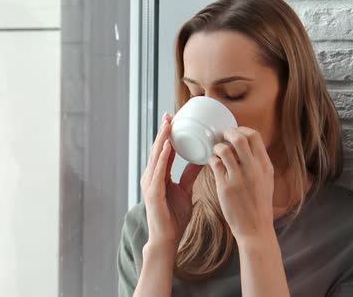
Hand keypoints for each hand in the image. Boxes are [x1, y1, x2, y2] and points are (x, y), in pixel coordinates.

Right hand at [140, 112, 203, 250]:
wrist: (167, 238)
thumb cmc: (174, 217)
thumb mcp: (185, 190)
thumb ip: (190, 174)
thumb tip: (202, 159)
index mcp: (158, 176)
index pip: (162, 150)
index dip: (166, 134)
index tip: (172, 119)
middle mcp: (151, 177)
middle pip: (157, 149)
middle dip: (162, 131)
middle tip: (169, 114)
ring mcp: (150, 184)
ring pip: (156, 156)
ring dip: (162, 139)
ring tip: (168, 124)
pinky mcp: (153, 192)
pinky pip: (159, 170)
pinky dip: (163, 157)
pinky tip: (169, 145)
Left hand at [207, 126, 275, 240]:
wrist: (255, 229)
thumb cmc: (259, 205)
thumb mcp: (266, 180)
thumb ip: (258, 164)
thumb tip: (247, 147)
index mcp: (265, 165)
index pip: (255, 136)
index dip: (242, 129)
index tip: (234, 132)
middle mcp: (253, 169)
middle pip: (239, 137)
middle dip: (228, 132)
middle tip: (222, 136)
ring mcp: (239, 177)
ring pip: (224, 149)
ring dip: (217, 147)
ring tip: (215, 151)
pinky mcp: (226, 187)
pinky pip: (214, 164)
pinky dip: (211, 160)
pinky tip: (211, 163)